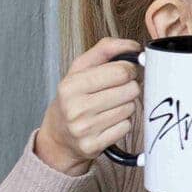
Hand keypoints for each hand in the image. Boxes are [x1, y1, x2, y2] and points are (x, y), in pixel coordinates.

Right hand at [36, 37, 142, 174]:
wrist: (58, 135)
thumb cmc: (73, 97)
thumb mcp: (80, 68)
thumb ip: (105, 49)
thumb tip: (133, 46)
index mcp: (71, 85)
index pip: (121, 71)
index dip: (129, 69)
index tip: (124, 72)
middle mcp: (75, 108)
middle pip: (130, 90)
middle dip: (129, 87)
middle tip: (118, 89)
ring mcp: (84, 129)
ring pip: (130, 109)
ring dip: (126, 105)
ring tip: (111, 105)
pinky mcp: (93, 145)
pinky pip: (126, 127)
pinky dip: (123, 123)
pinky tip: (110, 121)